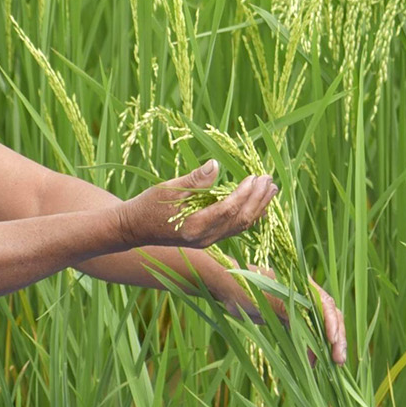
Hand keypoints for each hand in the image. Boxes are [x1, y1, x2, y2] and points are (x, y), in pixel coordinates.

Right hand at [115, 161, 278, 249]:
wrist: (134, 228)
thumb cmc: (148, 206)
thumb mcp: (168, 189)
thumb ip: (194, 180)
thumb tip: (215, 165)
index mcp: (195, 226)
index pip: (228, 209)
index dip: (244, 193)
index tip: (254, 176)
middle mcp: (205, 238)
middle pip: (240, 220)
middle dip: (258, 199)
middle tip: (269, 180)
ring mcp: (208, 240)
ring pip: (241, 226)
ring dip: (258, 207)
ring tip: (271, 189)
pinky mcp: (208, 238)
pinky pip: (234, 228)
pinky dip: (249, 214)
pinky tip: (257, 203)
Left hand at [249, 266, 347, 365]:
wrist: (228, 289)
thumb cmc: (247, 288)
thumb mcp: (269, 298)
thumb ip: (290, 309)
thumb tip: (311, 326)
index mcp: (303, 285)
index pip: (326, 304)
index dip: (332, 323)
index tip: (333, 340)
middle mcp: (305, 296)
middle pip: (329, 317)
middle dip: (336, 338)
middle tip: (339, 360)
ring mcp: (298, 308)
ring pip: (320, 328)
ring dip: (327, 346)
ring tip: (333, 365)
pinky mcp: (289, 319)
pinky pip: (306, 334)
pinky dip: (311, 348)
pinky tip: (313, 363)